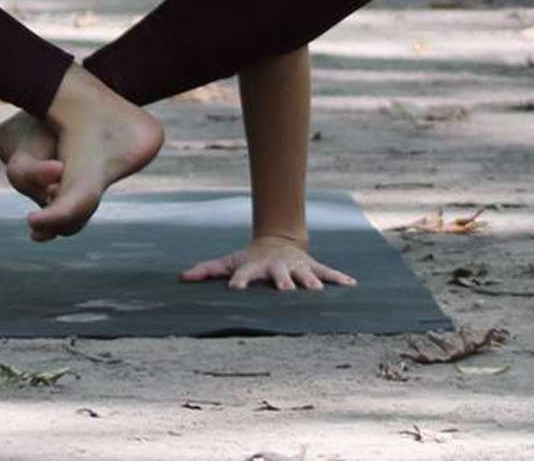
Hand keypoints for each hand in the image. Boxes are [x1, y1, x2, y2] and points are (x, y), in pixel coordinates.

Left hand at [178, 235, 356, 290]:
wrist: (276, 242)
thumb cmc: (248, 259)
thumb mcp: (228, 262)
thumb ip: (206, 270)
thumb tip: (181, 278)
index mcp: (254, 268)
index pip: (244, 275)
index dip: (239, 282)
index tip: (235, 291)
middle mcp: (276, 268)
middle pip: (279, 276)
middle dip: (282, 282)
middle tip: (285, 291)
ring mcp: (296, 267)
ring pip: (305, 275)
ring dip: (311, 282)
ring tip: (318, 291)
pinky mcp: (311, 266)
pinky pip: (327, 271)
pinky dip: (339, 278)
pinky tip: (352, 285)